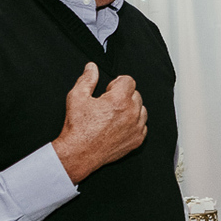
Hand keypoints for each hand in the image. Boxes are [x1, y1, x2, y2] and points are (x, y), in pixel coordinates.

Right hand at [52, 63, 147, 183]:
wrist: (79, 153)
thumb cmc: (78, 127)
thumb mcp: (77, 97)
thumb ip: (87, 79)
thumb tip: (92, 67)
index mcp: (119, 100)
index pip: (129, 80)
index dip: (116, 83)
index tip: (108, 90)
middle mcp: (132, 113)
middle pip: (136, 94)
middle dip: (123, 95)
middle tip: (108, 104)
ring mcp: (136, 128)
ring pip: (141, 109)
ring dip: (131, 109)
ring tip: (114, 115)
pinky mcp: (137, 140)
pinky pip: (142, 126)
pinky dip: (134, 124)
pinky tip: (119, 126)